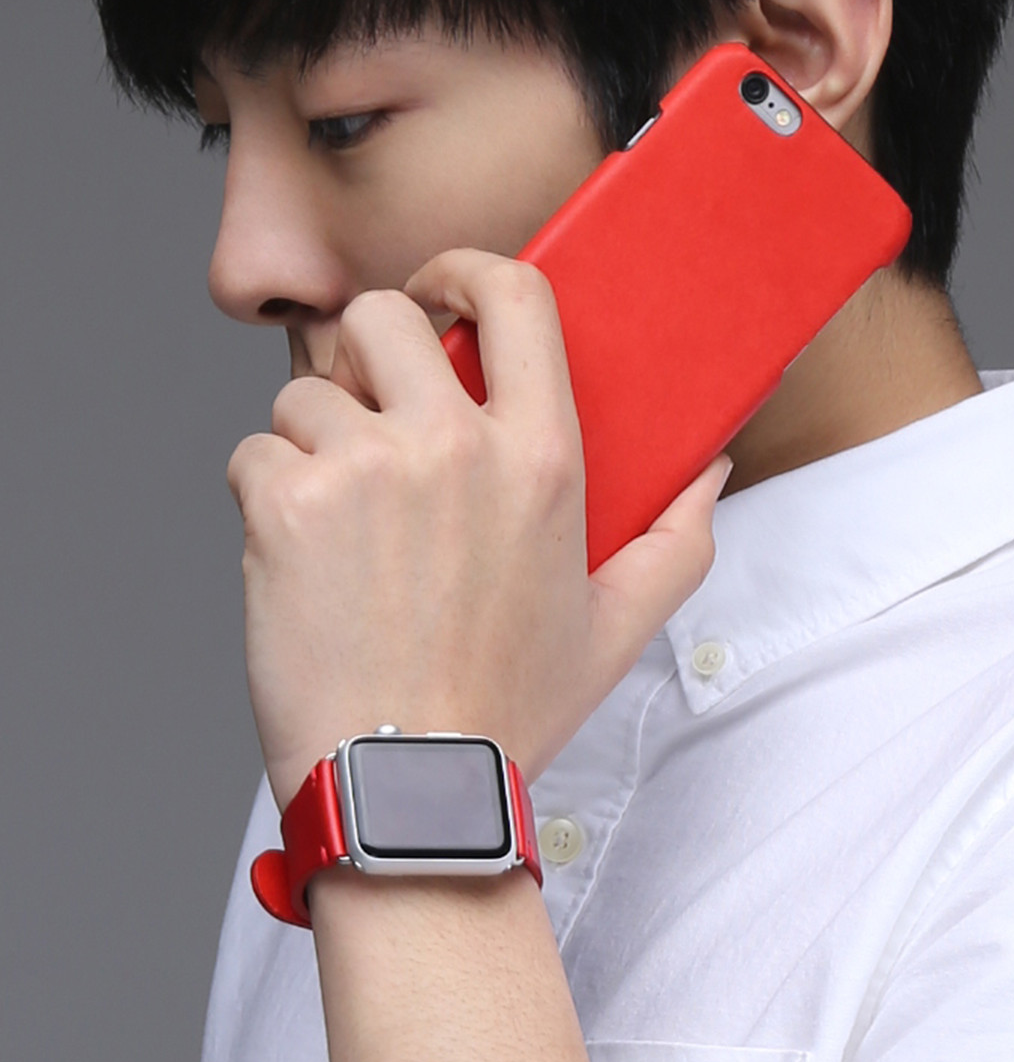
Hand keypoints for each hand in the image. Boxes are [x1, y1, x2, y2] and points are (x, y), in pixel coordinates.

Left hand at [227, 249, 728, 807]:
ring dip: (310, 441)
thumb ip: (679, 539)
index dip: (465, 270)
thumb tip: (712, 471)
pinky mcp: (288, 503)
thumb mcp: (617, 626)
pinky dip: (263, 496)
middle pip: (384, 315)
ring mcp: (367, 470)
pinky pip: (253, 452)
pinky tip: (300, 562)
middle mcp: (456, 446)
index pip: (514, 298)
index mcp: (541, 460)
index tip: (442, 292)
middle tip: (367, 413)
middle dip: (365, 352)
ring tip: (337, 524)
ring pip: (305, 391)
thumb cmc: (509, 709)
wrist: (410, 791)